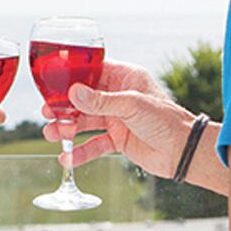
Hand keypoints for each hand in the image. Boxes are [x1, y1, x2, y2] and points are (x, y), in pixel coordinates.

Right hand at [41, 60, 191, 177]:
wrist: (183, 151)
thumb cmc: (165, 120)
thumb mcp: (131, 105)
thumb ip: (100, 101)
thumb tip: (72, 92)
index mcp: (125, 78)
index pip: (94, 71)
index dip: (73, 76)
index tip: (52, 83)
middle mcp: (119, 96)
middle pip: (84, 98)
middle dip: (64, 107)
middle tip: (47, 113)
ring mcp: (117, 118)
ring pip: (85, 122)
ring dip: (67, 129)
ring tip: (51, 135)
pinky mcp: (118, 140)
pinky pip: (94, 144)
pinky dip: (80, 152)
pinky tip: (67, 158)